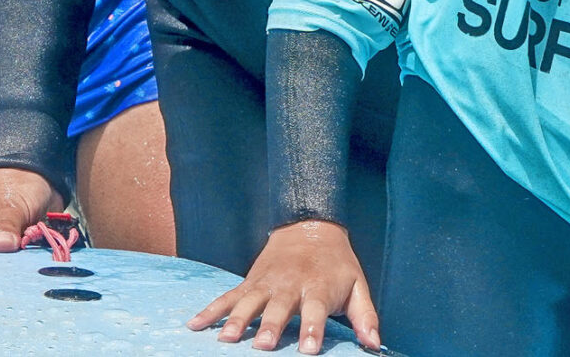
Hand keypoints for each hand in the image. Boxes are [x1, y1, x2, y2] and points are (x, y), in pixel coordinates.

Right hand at [189, 220, 377, 354]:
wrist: (309, 225)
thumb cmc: (337, 263)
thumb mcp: (358, 285)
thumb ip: (366, 316)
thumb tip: (374, 345)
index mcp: (318, 288)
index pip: (316, 311)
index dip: (312, 330)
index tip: (308, 351)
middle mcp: (290, 284)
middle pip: (278, 308)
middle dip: (270, 326)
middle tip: (261, 346)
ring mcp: (266, 283)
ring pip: (249, 302)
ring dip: (237, 320)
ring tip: (225, 339)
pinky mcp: (249, 281)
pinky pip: (227, 296)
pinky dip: (211, 310)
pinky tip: (195, 325)